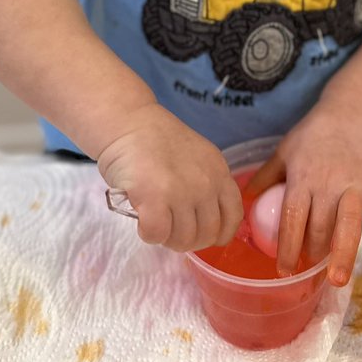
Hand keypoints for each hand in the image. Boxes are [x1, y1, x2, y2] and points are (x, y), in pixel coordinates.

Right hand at [96, 103, 243, 252]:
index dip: (219, 233)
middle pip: (207, 234)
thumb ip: (206, 185)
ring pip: (183, 240)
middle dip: (188, 239)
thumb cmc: (157, 140)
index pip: (233, 216)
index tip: (203, 234)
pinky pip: (157, 235)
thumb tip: (203, 223)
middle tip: (170, 227)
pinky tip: (142, 220)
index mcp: (219, 171)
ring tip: (155, 221)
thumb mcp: (197, 158)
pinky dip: (148, 234)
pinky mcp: (154, 198)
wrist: (128, 121)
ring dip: (167, 238)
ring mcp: (181, 192)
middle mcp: (206, 183)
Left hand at [246, 105, 361, 286]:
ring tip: (337, 279)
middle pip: (320, 227)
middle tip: (310, 270)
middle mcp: (329, 184)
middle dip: (314, 253)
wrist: (351, 114)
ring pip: (349, 225)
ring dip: (343, 254)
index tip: (283, 270)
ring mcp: (355, 185)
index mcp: (303, 177)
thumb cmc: (313, 135)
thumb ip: (266, 176)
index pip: (292, 217)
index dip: (287, 246)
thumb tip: (244, 200)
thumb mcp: (285, 151)